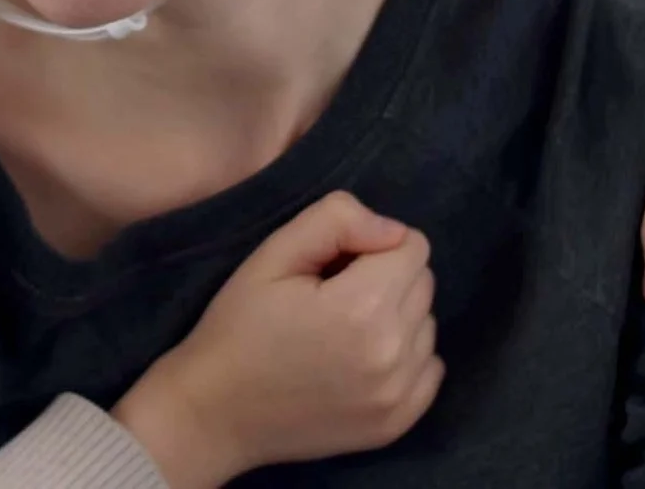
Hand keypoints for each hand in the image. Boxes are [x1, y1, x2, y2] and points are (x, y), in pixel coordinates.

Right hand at [113, 192, 443, 488]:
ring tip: (342, 333)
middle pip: (423, 284)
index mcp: (363, 306)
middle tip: (332, 297)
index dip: (370, 245)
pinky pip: (429, 369)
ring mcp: (399, 394)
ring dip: (396, 318)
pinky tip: (358, 362)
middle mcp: (393, 352)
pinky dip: (404, 359)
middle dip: (385, 278)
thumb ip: (336, 220)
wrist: (215, 413)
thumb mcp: (271, 255)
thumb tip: (391, 229)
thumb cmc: (237, 327)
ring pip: (426, 325)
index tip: (333, 266)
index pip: (413, 246)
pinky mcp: (398, 423)